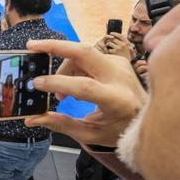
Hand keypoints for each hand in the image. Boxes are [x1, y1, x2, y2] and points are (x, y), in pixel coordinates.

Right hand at [24, 40, 146, 146]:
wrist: (147, 117)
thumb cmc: (120, 129)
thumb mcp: (91, 133)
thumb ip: (62, 124)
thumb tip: (32, 119)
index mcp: (117, 100)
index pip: (84, 86)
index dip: (58, 83)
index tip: (36, 84)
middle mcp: (120, 76)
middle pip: (84, 52)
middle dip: (55, 46)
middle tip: (32, 47)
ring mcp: (119, 64)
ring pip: (82, 54)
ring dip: (63, 68)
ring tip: (58, 93)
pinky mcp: (116, 59)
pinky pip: (87, 57)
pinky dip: (73, 68)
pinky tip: (72, 84)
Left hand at [103, 34, 134, 60]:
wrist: (125, 64)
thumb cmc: (125, 56)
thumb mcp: (126, 49)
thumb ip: (122, 43)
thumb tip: (116, 37)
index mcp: (126, 43)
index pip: (120, 36)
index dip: (115, 34)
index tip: (111, 33)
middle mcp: (123, 45)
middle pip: (113, 39)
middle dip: (109, 40)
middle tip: (108, 42)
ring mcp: (118, 48)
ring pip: (109, 43)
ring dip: (108, 45)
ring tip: (109, 48)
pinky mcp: (114, 52)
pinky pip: (109, 49)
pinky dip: (109, 51)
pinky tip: (111, 54)